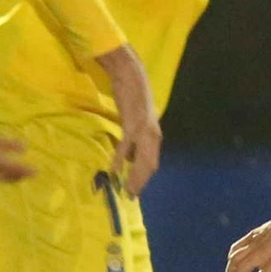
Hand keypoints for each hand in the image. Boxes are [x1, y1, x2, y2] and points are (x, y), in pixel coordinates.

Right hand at [95, 43, 160, 194]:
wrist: (132, 76)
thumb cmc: (133, 97)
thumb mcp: (138, 122)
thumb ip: (136, 140)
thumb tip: (130, 159)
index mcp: (154, 135)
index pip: (152, 162)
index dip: (144, 177)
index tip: (136, 190)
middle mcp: (153, 135)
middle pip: (150, 165)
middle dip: (141, 182)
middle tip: (131, 195)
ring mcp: (144, 130)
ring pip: (142, 159)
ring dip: (134, 176)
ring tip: (127, 189)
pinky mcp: (132, 124)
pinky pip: (125, 146)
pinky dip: (120, 159)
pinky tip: (115, 170)